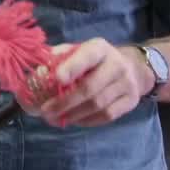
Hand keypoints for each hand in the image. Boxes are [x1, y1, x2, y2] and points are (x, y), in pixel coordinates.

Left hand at [22, 39, 152, 126]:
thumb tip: (38, 71)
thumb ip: (59, 57)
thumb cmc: (94, 60)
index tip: (56, 78)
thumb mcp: (78, 51)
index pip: (86, 56)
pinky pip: (107, 116)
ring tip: (54, 119)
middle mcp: (117, 64)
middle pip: (90, 87)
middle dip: (65, 102)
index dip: (72, 67)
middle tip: (46, 111)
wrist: (132, 68)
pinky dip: (87, 121)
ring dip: (73, 115)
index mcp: (100, 48)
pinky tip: (73, 120)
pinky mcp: (131, 101)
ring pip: (98, 105)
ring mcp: (127, 84)